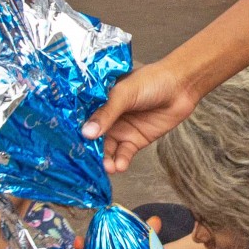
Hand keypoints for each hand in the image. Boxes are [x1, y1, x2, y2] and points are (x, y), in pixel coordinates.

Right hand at [83, 59, 204, 173]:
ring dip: (105, 160)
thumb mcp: (124, 93)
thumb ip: (106, 113)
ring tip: (107, 167)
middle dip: (90, 152)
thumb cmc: (151, 81)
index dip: (75, 132)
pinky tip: (119, 166)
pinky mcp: (135, 141)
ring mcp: (121, 130)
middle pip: (93, 138)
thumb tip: (87, 133)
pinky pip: (123, 155)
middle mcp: (107, 118)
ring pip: (107, 149)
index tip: (67, 146)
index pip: (82, 119)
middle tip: (87, 163)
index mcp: (99, 101)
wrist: (181, 87)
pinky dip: (120, 162)